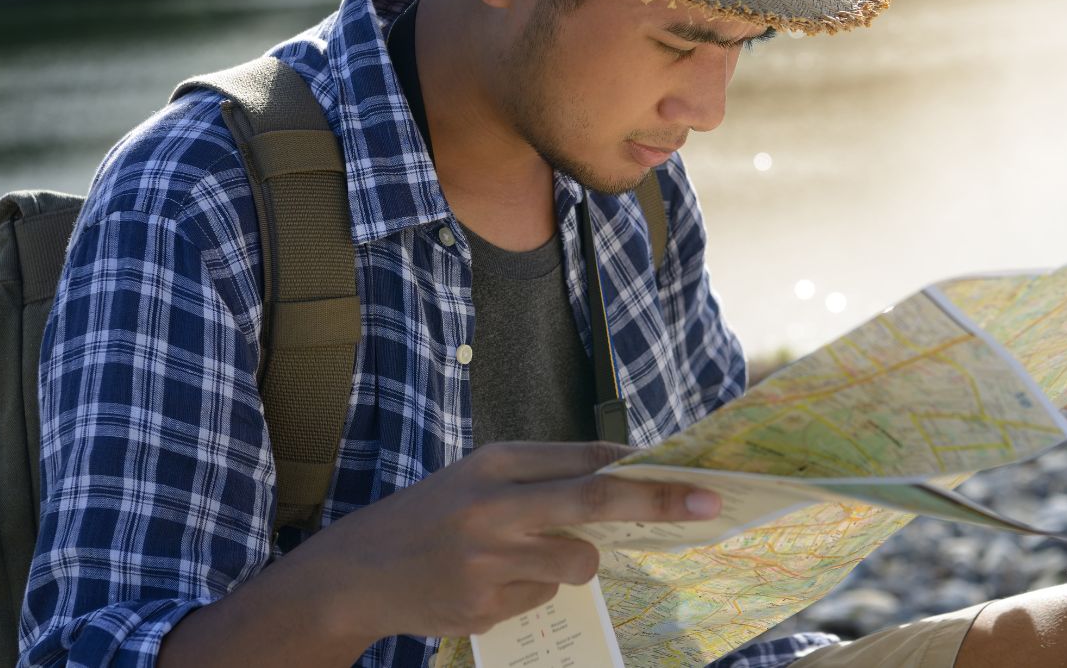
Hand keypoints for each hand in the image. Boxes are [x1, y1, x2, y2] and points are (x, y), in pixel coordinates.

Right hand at [299, 441, 721, 640]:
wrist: (358, 572)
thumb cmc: (434, 514)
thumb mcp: (482, 476)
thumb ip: (548, 473)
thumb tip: (629, 469)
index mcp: (496, 462)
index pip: (586, 459)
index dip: (643, 467)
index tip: (692, 472)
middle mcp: (494, 506)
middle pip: (594, 500)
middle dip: (658, 502)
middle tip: (708, 504)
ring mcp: (489, 561)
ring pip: (577, 562)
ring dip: (573, 561)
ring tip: (521, 556)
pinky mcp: (485, 606)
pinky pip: (543, 598)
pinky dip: (531, 590)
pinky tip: (487, 582)